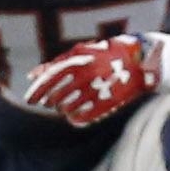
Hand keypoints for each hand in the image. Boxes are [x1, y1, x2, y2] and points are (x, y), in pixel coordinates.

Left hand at [21, 32, 165, 126]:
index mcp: (79, 60)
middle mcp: (87, 75)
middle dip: (50, 101)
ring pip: (70, 107)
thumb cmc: (105, 54)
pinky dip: (76, 118)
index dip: (37, 92)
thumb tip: (31, 75)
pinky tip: (74, 117)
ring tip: (64, 108)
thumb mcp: (81, 52)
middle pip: (58, 96)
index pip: (50, 79)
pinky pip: (85, 116)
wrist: (140, 60)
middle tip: (50, 103)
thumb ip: (56, 63)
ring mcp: (99, 89)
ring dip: (63, 110)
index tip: (29, 101)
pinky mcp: (110, 101)